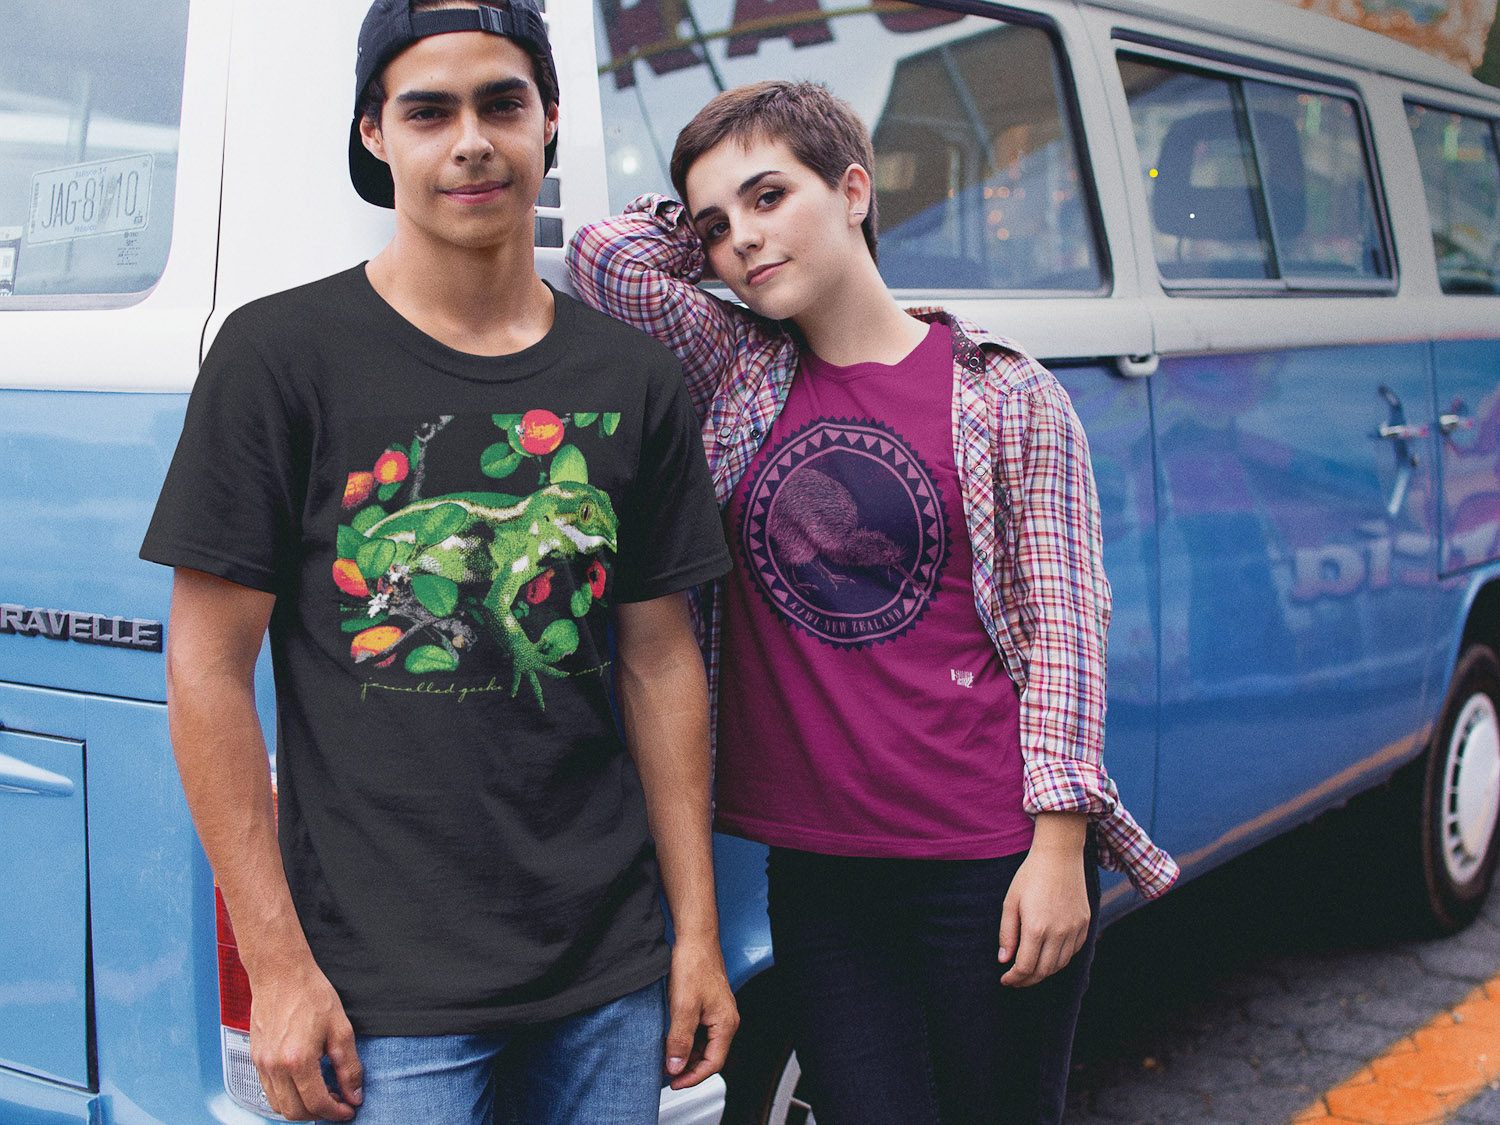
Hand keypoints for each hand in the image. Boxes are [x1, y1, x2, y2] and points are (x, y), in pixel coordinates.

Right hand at [248, 955, 362, 1120]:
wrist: (281, 974)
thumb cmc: (310, 994)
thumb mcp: (340, 1029)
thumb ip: (349, 1067)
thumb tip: (354, 1094)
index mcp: (297, 1060)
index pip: (316, 1104)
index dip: (336, 1112)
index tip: (348, 1110)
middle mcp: (274, 1066)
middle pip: (294, 1112)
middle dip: (319, 1114)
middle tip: (338, 1103)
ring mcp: (262, 1064)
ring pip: (279, 1106)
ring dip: (301, 1107)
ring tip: (323, 1093)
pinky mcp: (256, 1058)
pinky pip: (269, 1091)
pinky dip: (287, 1096)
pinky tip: (304, 1082)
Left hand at [663, 938, 739, 1088]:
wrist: (695, 938)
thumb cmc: (694, 965)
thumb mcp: (683, 1007)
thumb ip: (679, 1040)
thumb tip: (675, 1067)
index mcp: (725, 1024)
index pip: (713, 1064)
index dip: (693, 1077)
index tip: (674, 1083)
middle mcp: (725, 1020)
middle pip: (709, 1056)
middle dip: (688, 1068)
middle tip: (666, 1073)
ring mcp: (717, 1012)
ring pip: (703, 1044)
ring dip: (686, 1054)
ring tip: (665, 1058)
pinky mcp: (708, 1005)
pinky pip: (700, 1031)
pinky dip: (686, 1040)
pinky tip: (671, 1039)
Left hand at [998, 814, 1090, 987]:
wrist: (1059, 855)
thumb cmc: (1030, 876)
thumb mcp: (1010, 902)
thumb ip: (1007, 933)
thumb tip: (1004, 960)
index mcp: (1036, 928)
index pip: (1025, 967)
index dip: (1014, 978)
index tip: (1005, 980)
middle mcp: (1058, 933)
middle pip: (1044, 970)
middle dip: (1027, 980)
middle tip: (1016, 980)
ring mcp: (1074, 929)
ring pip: (1060, 964)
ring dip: (1044, 971)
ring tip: (1031, 970)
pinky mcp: (1084, 923)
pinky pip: (1073, 951)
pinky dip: (1060, 959)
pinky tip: (1049, 955)